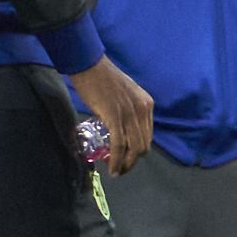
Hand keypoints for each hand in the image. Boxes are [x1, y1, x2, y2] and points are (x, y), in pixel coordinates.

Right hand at [75, 57, 153, 172]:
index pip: (147, 135)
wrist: (89, 65)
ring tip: (115, 171)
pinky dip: (116, 160)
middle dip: (132, 161)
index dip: (137, 151)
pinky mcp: (115, 117)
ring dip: (125, 164)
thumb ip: (128, 109)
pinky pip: (119, 145)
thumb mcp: (125, 94)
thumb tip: (120, 127)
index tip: (126, 158)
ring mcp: (130, 113)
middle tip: (119, 167)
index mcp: (147, 104)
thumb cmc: (102, 78)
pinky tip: (111, 167)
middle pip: (143, 146)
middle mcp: (143, 109)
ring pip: (134, 149)